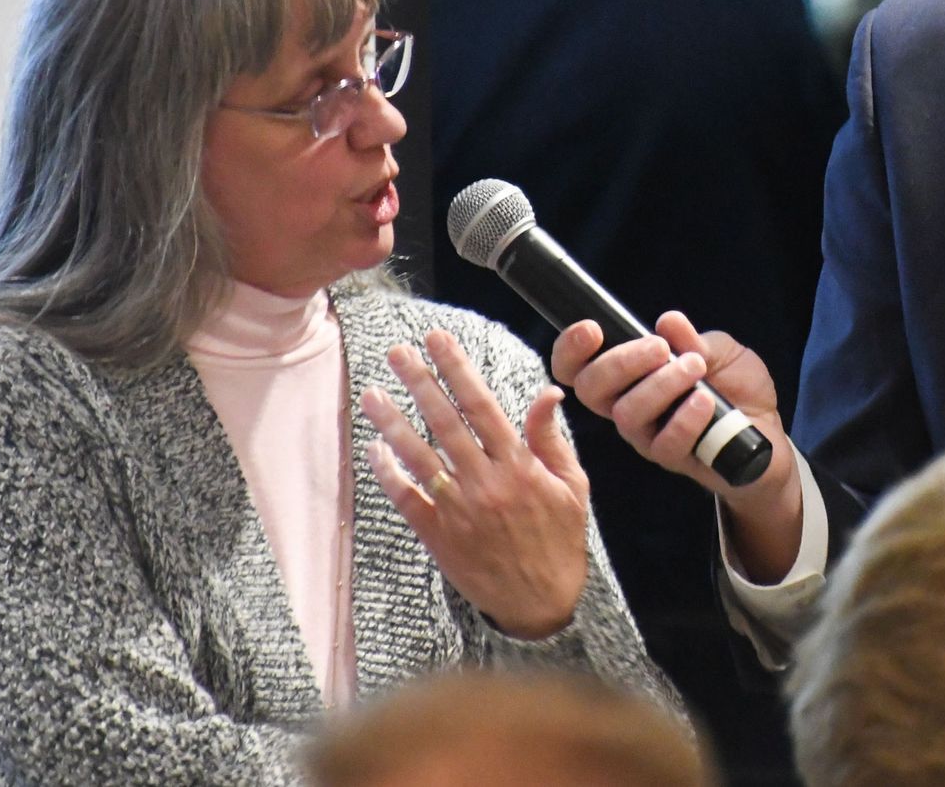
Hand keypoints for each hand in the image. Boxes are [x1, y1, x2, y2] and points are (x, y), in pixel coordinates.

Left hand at [361, 329, 588, 638]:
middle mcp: (485, 484)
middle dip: (420, 382)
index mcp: (519, 467)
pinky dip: (389, 473)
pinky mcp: (439, 537)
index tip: (439, 339)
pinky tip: (375, 448)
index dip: (458, 369)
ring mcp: (458, 511)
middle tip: (398, 352)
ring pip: (419, 457)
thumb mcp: (572, 486)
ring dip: (392, 423)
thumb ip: (551, 438)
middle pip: (444, 423)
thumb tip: (548, 392)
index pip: (482, 405)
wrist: (542, 605)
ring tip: (372, 393)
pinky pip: (406, 499)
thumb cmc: (560, 540)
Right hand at [550, 311, 802, 581]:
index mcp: (628, 376)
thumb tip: (668, 321)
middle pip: (590, 390)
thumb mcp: (719, 351)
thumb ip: (692, 339)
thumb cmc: (735, 388)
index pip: (577, 367)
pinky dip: (685, 417)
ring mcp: (647, 437)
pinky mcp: (673, 459)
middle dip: (619, 362)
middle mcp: (627, 407)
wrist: (767, 434)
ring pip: (627, 414)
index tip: (592, 329)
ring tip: (695, 367)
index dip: (571, 349)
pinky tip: (705, 399)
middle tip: (659, 347)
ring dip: (661, 385)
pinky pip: (665, 442)